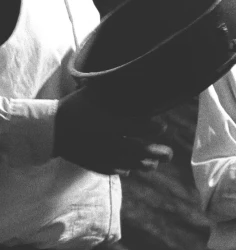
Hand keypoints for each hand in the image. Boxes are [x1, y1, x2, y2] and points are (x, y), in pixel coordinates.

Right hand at [54, 88, 172, 174]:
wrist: (50, 129)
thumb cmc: (74, 106)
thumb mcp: (94, 93)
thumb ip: (115, 90)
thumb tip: (135, 79)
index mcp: (111, 123)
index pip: (139, 127)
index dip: (154, 128)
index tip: (163, 126)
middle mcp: (109, 142)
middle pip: (139, 150)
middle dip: (157, 152)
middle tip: (170, 154)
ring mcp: (101, 156)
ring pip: (128, 163)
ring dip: (144, 164)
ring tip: (155, 164)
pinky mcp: (93, 164)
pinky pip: (112, 170)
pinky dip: (123, 170)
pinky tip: (129, 169)